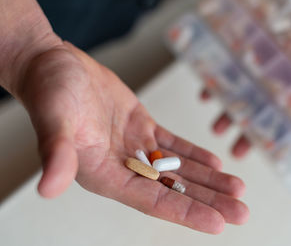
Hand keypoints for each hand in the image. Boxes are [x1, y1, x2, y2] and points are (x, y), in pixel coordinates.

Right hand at [19, 41, 247, 233]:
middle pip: (173, 189)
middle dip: (208, 201)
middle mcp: (122, 167)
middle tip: (241, 212)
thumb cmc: (50, 92)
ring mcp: (135, 147)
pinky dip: (194, 154)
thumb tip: (49, 188)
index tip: (217, 224)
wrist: (54, 67)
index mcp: (104, 175)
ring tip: (237, 189)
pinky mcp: (141, 127)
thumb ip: (57, 153)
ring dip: (208, 180)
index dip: (185, 212)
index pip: (151, 201)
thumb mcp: (54, 120)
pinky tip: (215, 163)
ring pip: (178, 169)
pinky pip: (173, 145)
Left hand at [202, 0, 290, 157]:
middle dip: (246, 133)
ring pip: (236, 97)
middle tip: (236, 149)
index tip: (270, 155)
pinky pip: (220, 70)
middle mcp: (270, 82)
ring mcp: (251, 68)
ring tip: (217, 127)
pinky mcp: (236, 51)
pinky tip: (205, 94)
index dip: (277, 137)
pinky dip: (212, 83)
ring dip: (226, 113)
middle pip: (257, 113)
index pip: (286, 118)